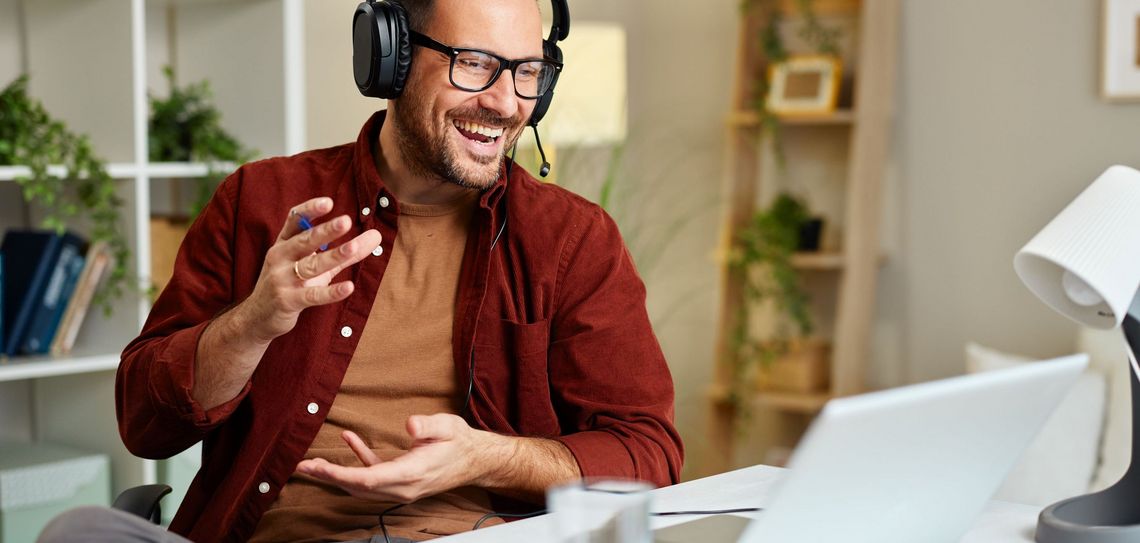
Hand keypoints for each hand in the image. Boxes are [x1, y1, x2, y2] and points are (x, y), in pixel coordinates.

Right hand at [239, 197, 381, 341]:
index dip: (309, 210)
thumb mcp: (316, 265)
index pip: (294, 220)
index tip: (328, 202)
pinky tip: (348, 287)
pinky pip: (312, 295)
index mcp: (284, 243)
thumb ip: (345, 252)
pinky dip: (330, 292)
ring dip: (332, 256)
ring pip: (310, 266)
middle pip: (304, 241)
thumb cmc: (291, 284)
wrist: (258, 317)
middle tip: (346, 221)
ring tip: (352, 248)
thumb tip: (377, 235)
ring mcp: (281, 279)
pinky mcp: (287, 301)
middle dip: (325, 231)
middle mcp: (279, 257)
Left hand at [296, 414, 501, 502]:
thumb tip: (410, 425)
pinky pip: (373, 474)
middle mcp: (402, 487)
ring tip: (312, 464)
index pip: (367, 479)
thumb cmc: (460, 442)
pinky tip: (349, 439)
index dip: (340, 473)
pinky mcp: (401, 480)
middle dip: (328, 477)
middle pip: (357, 487)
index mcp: (411, 474)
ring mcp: (400, 487)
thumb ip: (428, 426)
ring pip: (361, 485)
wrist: (475, 460)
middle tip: (301, 466)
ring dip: (336, 474)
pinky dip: (358, 460)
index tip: (317, 466)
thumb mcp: (448, 427)